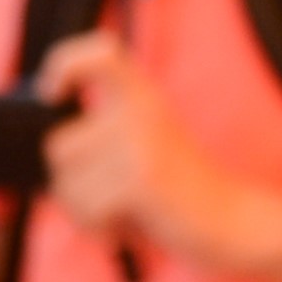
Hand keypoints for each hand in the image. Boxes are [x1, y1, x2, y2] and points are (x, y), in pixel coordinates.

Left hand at [34, 30, 281, 278]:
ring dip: (84, 211)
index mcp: (145, 96)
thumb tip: (49, 149)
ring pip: (66, 183)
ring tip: (120, 212)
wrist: (232, 221)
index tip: (51, 93)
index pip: (102, 52)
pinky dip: (98, 228)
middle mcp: (144, 110)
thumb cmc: (177, 192)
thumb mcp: (143, 148)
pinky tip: (124, 228)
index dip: (65, 61)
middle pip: (59, 144)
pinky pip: (85, 207)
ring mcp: (142, 142)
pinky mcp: (142, 177)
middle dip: (71, 183)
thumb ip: (104, 138)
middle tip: (108, 198)